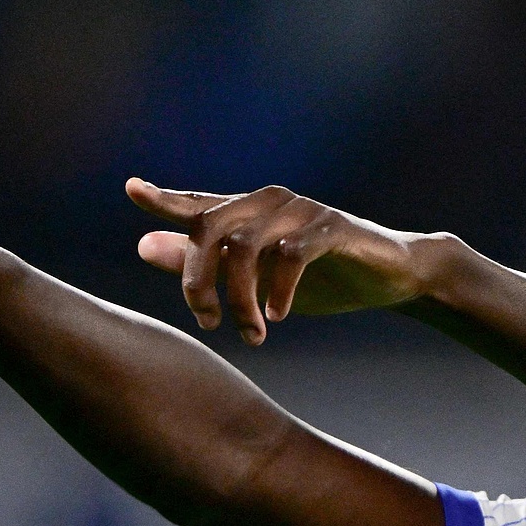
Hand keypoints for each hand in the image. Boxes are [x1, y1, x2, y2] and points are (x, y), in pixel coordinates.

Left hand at [126, 180, 445, 343]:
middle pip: (210, 231)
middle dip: (197, 282)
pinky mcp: (332, 227)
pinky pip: (291, 255)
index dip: (164, 199)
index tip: (132, 190)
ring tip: (252, 335)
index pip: (197, 205)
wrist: (393, 275)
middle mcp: (269, 203)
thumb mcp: (257, 279)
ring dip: (240, 299)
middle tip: (206, 323)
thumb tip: (141, 246)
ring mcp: (300, 211)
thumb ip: (202, 263)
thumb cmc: (322, 278)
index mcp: (248, 214)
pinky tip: (279, 316)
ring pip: (245, 247)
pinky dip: (279, 290)